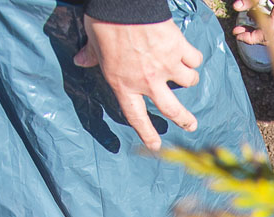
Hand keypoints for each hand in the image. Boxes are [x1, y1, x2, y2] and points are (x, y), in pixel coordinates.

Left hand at [75, 17, 202, 150]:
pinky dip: (193, 57)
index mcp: (124, 84)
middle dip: (184, 120)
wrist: (124, 4)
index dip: (146, 133)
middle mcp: (148, 81)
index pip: (136, 116)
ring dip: (189, 78)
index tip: (155, 145)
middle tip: (192, 125)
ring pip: (188, 81)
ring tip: (188, 75)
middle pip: (172, 109)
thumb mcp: (92, 41)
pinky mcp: (179, 48)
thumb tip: (79, 60)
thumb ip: (90, 55)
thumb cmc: (105, 22)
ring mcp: (166, 66)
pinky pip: (194, 59)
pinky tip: (189, 54)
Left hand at [232, 0, 273, 43]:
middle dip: (252, 35)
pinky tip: (256, 13)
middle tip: (238, 30)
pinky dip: (266, 21)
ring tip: (247, 18)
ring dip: (259, 28)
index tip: (237, 34)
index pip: (266, 34)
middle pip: (270, 37)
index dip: (250, 37)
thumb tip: (237, 7)